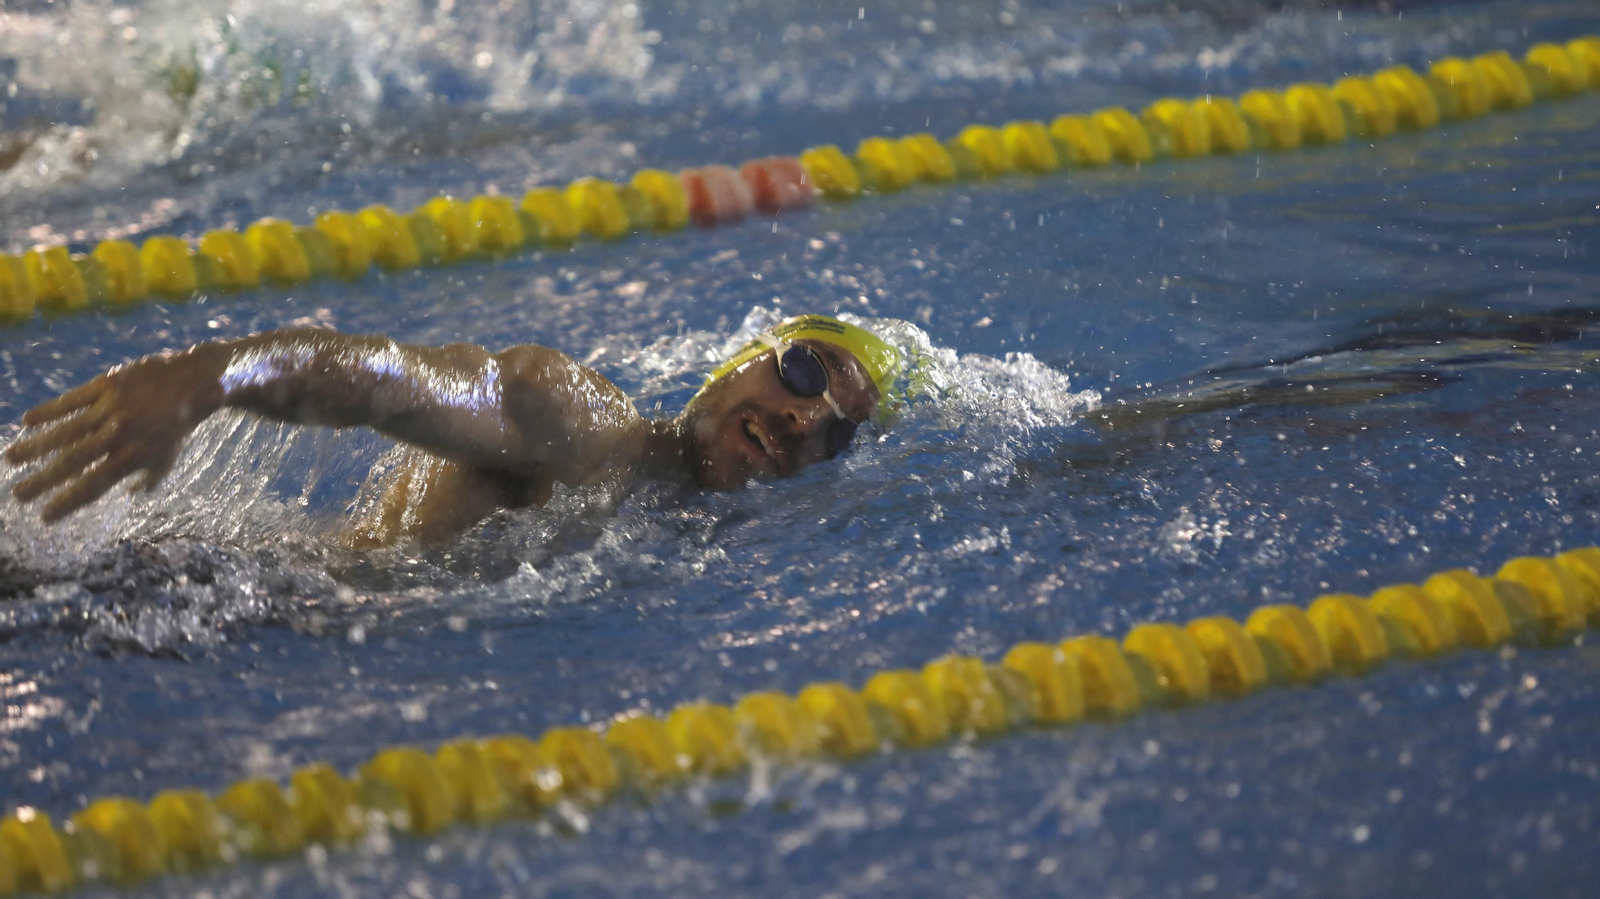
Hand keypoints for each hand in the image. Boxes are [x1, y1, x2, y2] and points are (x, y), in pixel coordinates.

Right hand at [6, 346, 226, 521]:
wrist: (196, 381)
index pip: (94, 486)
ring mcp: (111, 408)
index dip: (68, 503)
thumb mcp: (169, 456)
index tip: (45, 517)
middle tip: (17, 495)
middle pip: (74, 462)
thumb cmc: (179, 424)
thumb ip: (148, 477)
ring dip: (36, 446)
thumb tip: (129, 495)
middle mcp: (120, 435)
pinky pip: (72, 399)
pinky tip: (26, 422)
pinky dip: (49, 410)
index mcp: (134, 456)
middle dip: (43, 480)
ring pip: (66, 430)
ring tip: (10, 459)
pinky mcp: (107, 384)